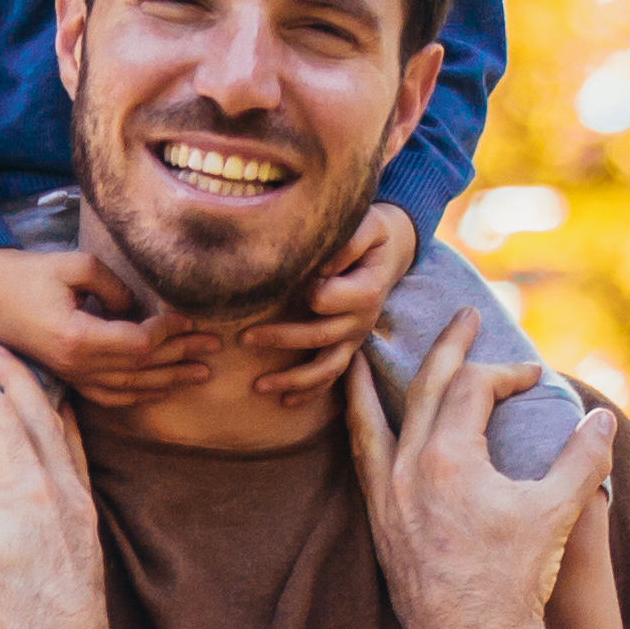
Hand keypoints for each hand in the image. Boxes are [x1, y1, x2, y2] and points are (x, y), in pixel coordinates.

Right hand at [0, 240, 210, 410]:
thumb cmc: (28, 274)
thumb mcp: (76, 266)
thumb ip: (115, 288)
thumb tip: (138, 309)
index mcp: (76, 338)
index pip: (137, 344)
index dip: (167, 333)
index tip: (188, 317)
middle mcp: (75, 365)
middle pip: (139, 368)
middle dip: (180, 356)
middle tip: (213, 346)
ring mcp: (70, 376)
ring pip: (129, 389)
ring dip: (167, 381)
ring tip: (200, 374)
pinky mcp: (67, 377)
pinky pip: (109, 395)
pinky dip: (138, 394)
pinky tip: (161, 388)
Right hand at [0, 346, 111, 628]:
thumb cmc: (6, 623)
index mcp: (29, 491)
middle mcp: (64, 494)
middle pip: (43, 414)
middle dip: (16, 380)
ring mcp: (83, 517)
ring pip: (69, 441)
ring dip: (47, 410)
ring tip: (35, 392)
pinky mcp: (89, 541)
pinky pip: (79, 471)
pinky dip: (62, 446)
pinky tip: (56, 458)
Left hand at [235, 203, 413, 404]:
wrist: (386, 253)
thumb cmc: (368, 236)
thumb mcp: (366, 225)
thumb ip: (346, 241)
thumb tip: (321, 267)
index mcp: (365, 290)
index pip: (325, 299)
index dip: (305, 291)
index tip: (289, 277)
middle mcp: (361, 320)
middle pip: (317, 336)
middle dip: (279, 339)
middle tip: (243, 338)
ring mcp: (354, 338)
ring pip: (325, 369)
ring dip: (292, 380)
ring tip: (258, 386)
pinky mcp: (347, 348)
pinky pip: (330, 378)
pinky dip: (309, 393)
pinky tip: (284, 403)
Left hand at [359, 331, 616, 628]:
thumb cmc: (515, 581)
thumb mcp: (558, 513)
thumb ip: (582, 459)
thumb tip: (601, 419)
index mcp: (450, 460)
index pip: (473, 389)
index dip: (507, 374)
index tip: (533, 379)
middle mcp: (408, 470)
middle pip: (424, 388)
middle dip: (447, 348)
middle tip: (461, 317)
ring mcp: (387, 497)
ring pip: (372, 421)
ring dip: (372, 382)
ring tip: (362, 352)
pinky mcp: (378, 523)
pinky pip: (361, 460)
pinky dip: (360, 430)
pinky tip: (359, 422)